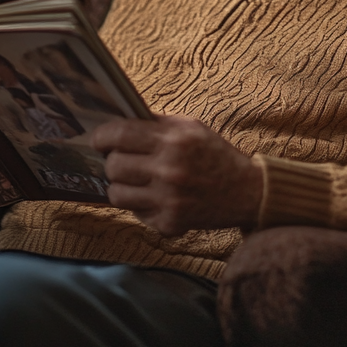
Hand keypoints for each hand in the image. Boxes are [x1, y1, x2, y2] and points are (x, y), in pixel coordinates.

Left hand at [90, 115, 262, 235]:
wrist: (247, 192)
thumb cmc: (215, 155)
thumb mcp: (191, 127)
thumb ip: (156, 124)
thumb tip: (118, 123)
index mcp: (174, 140)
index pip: (119, 134)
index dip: (102, 136)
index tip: (99, 140)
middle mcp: (169, 169)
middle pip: (113, 166)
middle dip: (114, 162)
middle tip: (125, 161)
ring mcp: (168, 199)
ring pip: (116, 193)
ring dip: (122, 186)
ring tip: (137, 181)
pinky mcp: (169, 223)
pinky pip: (135, 213)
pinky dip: (141, 206)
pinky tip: (158, 198)